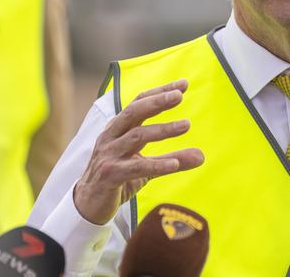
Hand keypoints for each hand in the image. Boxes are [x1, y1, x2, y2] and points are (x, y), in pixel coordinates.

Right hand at [74, 79, 203, 224]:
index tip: (183, 84)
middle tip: (179, 96)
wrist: (87, 205)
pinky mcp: (109, 174)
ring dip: (163, 129)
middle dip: (157, 101)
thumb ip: (171, 159)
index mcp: (119, 128)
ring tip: (186, 125)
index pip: (139, 102)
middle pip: (134, 111)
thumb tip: (202, 156)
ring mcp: (108, 154)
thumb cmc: (117, 178)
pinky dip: (157, 164)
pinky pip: (136, 167)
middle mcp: (112, 136)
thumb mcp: (147, 167)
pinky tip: (176, 164)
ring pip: (137, 136)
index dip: (160, 92)